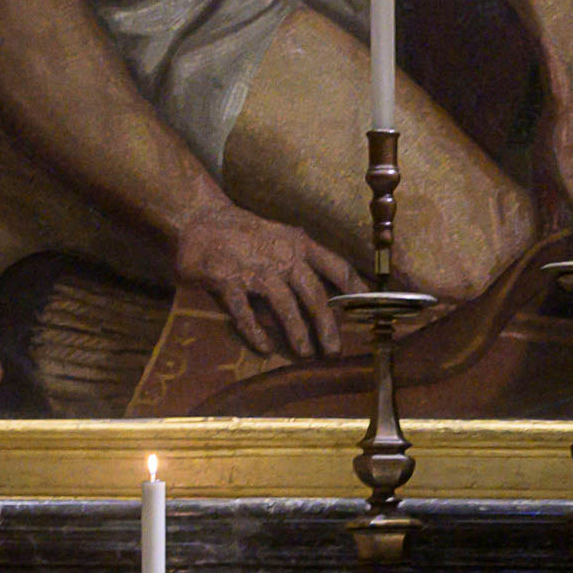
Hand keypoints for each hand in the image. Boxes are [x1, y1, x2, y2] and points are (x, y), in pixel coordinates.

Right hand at [172, 199, 363, 360]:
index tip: (370, 309)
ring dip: (298, 334)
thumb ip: (305, 261)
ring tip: (306, 353)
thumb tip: (334, 295)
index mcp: (299, 245)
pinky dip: (256, 334)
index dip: (356, 288)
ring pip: (285, 307)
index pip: (337, 266)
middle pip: (314, 295)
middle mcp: (282, 257)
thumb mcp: (283, 237)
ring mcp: (255, 270)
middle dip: (327, 326)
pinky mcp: (228, 282)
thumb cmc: (248, 234)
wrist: (202, 219)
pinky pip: (245, 314)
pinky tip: (265, 349)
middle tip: (335, 350)